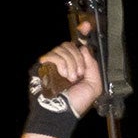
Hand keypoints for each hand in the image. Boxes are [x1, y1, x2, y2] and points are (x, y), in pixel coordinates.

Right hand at [21, 23, 104, 137]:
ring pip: (63, 48)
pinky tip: (62, 75)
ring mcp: (53, 63)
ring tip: (70, 78)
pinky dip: (61, 64)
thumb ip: (93, 65)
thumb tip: (84, 48)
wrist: (61, 112)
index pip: (78, 45)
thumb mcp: (94, 85)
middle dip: (78, 59)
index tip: (87, 25)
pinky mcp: (43, 65)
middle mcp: (65, 62)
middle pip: (71, 45)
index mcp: (76, 65)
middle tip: (78, 74)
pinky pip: (53, 54)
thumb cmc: (76, 103)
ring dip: (71, 63)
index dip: (82, 33)